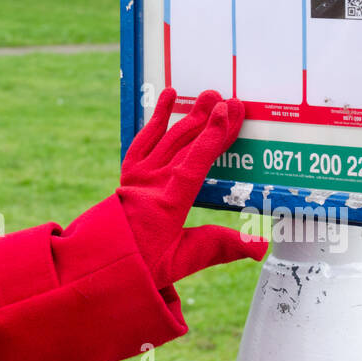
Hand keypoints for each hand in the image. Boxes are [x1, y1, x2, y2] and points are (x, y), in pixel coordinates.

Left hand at [116, 88, 267, 288]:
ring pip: (167, 137)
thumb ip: (220, 247)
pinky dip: (156, 117)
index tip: (227, 111)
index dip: (212, 136)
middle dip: (210, 121)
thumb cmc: (142, 265)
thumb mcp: (182, 261)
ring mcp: (137, 174)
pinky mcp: (129, 171)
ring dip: (190, 116)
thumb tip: (261, 245)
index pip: (194, 163)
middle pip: (185, 144)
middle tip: (233, 101)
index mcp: (168, 204)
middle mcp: (152, 182)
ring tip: (209, 96)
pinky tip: (168, 96)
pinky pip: (143, 138)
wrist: (99, 262)